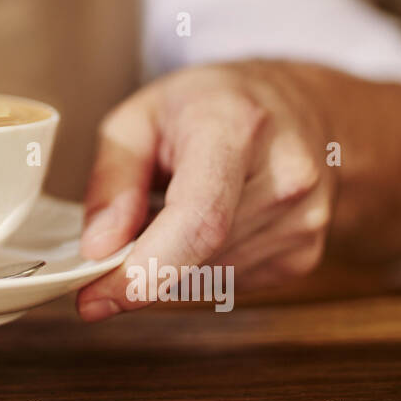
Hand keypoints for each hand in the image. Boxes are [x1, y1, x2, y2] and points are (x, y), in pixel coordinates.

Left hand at [76, 63, 335, 320]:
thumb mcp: (139, 116)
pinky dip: (199, 265)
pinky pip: (230, 282)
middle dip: (139, 265)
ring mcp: (303, 221)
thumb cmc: (212, 104)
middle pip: (197, 254)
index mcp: (238, 128)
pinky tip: (203, 225)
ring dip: (170, 262)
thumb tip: (98, 248)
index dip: (145, 269)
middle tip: (109, 247)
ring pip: (208, 276)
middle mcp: (285, 176)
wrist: (301, 107)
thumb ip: (112, 179)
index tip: (95, 296)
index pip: (199, 219)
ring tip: (169, 211)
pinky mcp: (305, 254)